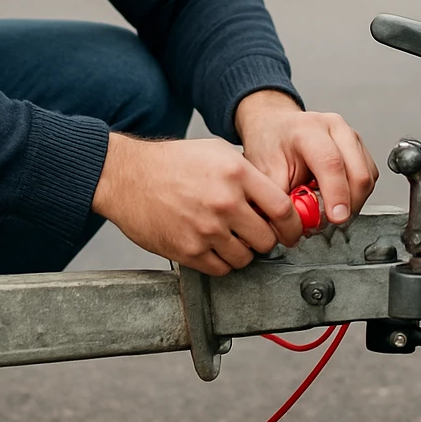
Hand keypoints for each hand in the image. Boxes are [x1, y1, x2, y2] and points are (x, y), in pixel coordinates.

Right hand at [90, 133, 299, 275]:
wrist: (128, 176)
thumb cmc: (172, 163)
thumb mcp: (218, 152)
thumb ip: (250, 175)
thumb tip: (276, 199)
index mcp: (237, 174)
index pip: (283, 210)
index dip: (293, 226)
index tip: (292, 232)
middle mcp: (224, 202)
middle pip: (267, 239)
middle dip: (266, 240)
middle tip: (257, 234)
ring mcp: (206, 229)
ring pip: (245, 258)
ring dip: (244, 252)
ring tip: (231, 238)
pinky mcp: (188, 250)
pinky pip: (221, 269)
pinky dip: (222, 262)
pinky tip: (214, 246)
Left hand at [235, 90, 379, 225]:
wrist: (275, 127)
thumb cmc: (270, 144)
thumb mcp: (265, 172)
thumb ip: (282, 200)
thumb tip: (299, 225)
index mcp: (307, 130)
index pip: (331, 163)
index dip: (336, 194)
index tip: (336, 218)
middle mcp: (334, 129)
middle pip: (358, 172)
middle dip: (348, 205)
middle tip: (328, 221)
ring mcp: (351, 136)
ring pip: (367, 178)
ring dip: (353, 201)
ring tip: (328, 207)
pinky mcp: (360, 148)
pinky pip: (369, 177)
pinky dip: (356, 194)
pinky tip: (336, 196)